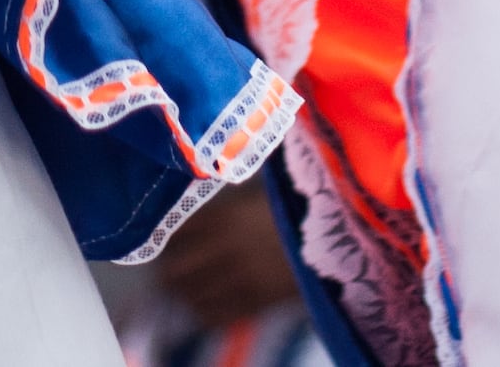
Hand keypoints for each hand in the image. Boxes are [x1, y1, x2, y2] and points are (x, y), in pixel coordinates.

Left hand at [150, 176, 305, 325]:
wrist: (335, 238)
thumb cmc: (299, 208)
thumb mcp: (262, 193)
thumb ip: (232, 196)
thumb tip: (210, 183)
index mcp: (224, 217)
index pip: (177, 233)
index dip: (166, 240)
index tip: (165, 242)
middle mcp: (224, 249)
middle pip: (176, 270)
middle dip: (169, 272)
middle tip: (169, 272)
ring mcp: (239, 279)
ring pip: (193, 297)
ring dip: (185, 295)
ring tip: (186, 291)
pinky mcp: (255, 303)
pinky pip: (217, 316)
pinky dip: (206, 313)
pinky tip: (208, 307)